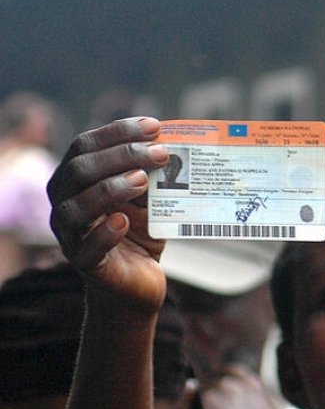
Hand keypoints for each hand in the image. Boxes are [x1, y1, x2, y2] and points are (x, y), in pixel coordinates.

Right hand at [46, 117, 169, 312]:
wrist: (138, 281)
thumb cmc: (140, 232)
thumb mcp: (150, 199)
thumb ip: (153, 175)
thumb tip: (176, 145)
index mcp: (76, 179)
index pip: (85, 145)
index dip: (117, 132)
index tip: (154, 126)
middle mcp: (65, 203)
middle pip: (79, 170)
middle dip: (120, 156)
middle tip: (160, 154)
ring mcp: (70, 235)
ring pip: (74, 208)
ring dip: (109, 189)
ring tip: (142, 181)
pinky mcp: (85, 264)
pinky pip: (86, 248)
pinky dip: (104, 234)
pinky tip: (123, 222)